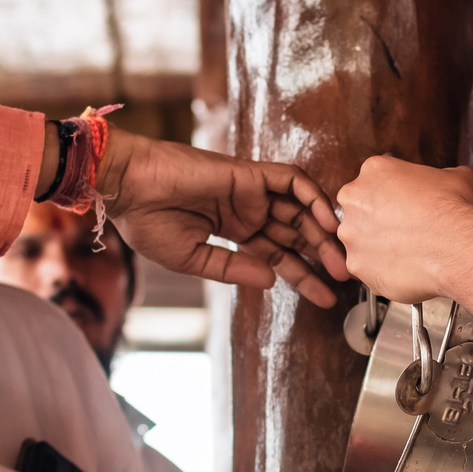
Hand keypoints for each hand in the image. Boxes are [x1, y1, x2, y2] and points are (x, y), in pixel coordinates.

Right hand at [97, 130, 347, 306]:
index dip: (304, 277)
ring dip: (323, 231)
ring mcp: (250, 192)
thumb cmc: (146, 223)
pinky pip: (291, 180)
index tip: (327, 298)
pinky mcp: (249, 173)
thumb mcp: (191, 259)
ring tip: (341, 258)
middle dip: (322, 256)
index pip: (279, 257)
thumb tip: (272, 281)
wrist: (126, 188)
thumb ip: (233, 269)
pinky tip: (327, 220)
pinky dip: (312, 196)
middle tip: (346, 278)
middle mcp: (247, 212)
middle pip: (296, 235)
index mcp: (233, 232)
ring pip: (300, 209)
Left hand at [332, 158, 472, 303]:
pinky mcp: (356, 265)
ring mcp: (352, 234)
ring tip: (408, 251)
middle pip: (360, 209)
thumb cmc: (455, 211)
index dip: (393, 195)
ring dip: (379, 246)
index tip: (406, 205)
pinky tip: (406, 267)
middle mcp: (355, 199)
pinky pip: (367, 268)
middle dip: (379, 220)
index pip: (376, 180)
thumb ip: (440, 176)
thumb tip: (446, 182)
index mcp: (375, 170)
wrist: (457, 248)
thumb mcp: (457, 176)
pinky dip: (383, 270)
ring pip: (361, 241)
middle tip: (405, 229)